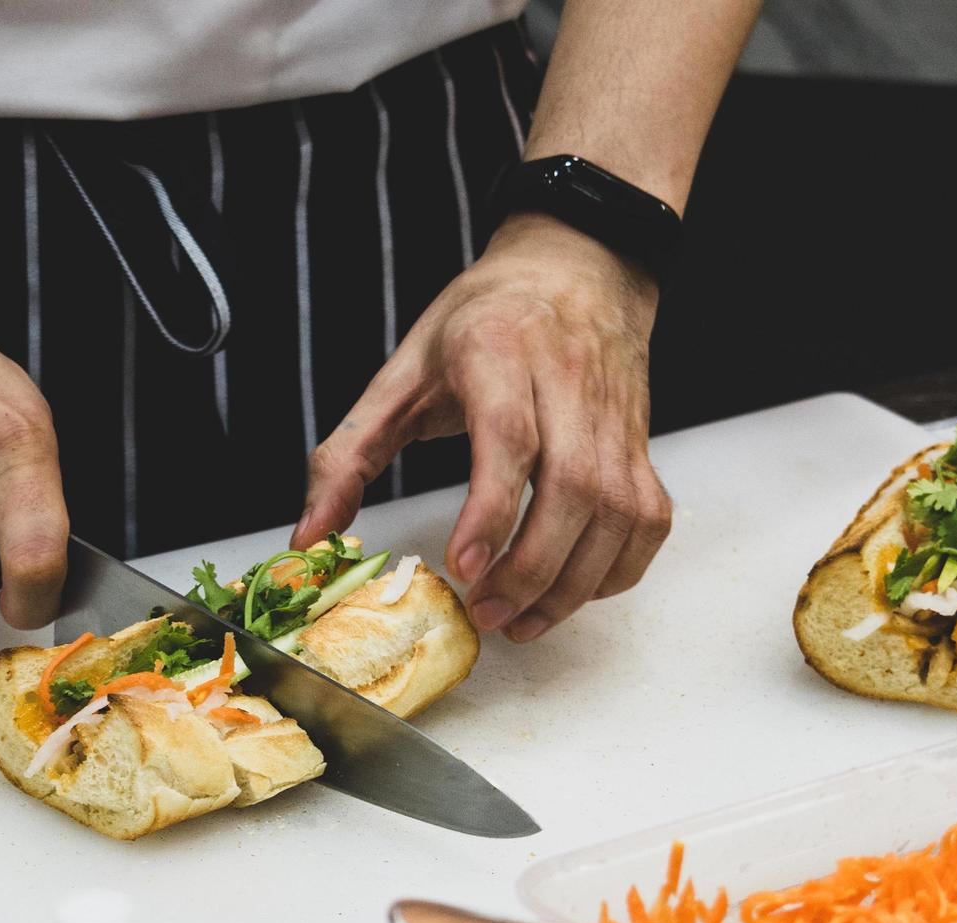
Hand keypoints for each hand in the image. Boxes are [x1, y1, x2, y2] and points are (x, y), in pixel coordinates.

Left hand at [293, 212, 670, 641]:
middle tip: (485, 613)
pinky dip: (617, 570)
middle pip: (572, 487)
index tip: (462, 568)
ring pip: (617, 512)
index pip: (510, 438)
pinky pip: (646, 519)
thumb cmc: (483, 321)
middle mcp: (567, 383)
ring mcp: (614, 417)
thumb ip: (348, 454)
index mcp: (498, 353)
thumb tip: (310, 533)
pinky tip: (572, 589)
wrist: (575, 267)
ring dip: (572, 583)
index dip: (491, 511)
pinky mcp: (642, 444)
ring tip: (521, 620)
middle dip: (530, 568)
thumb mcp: (402, 373)